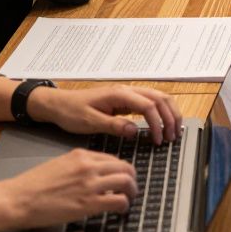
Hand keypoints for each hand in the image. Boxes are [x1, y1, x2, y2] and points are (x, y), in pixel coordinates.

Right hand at [0, 149, 136, 227]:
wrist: (18, 199)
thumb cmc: (32, 185)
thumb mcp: (59, 164)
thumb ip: (78, 166)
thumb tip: (93, 173)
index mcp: (80, 155)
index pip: (112, 158)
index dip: (121, 169)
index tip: (122, 176)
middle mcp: (88, 166)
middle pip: (124, 167)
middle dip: (132, 178)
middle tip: (131, 188)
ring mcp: (90, 184)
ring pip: (126, 182)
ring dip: (131, 191)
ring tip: (129, 198)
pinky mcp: (89, 203)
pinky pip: (118, 200)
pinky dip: (124, 205)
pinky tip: (120, 209)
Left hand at [27, 85, 181, 145]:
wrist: (58, 104)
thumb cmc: (71, 112)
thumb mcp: (90, 122)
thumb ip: (114, 125)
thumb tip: (135, 130)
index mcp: (119, 94)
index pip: (148, 106)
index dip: (157, 123)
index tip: (158, 140)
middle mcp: (127, 91)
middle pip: (160, 98)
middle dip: (170, 116)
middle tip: (172, 136)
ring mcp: (127, 94)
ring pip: (158, 97)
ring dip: (169, 113)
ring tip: (172, 130)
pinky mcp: (125, 100)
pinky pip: (150, 102)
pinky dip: (160, 111)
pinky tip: (161, 123)